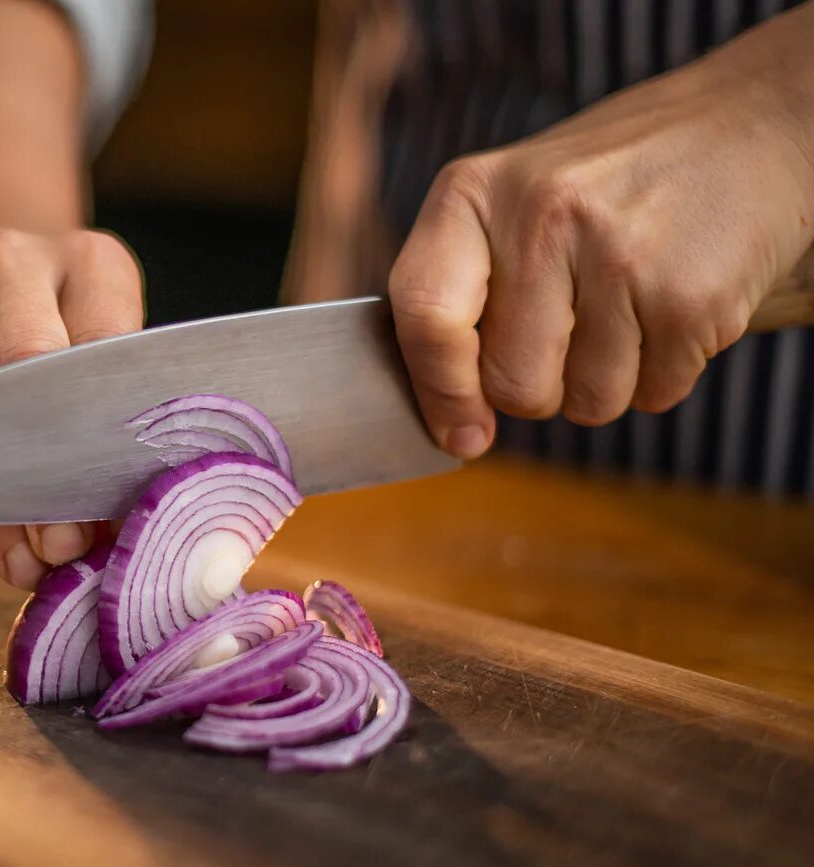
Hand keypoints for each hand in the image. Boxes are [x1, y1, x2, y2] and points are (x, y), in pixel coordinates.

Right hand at [0, 228, 144, 588]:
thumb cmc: (62, 338)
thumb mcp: (105, 355)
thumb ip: (114, 427)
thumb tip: (121, 537)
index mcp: (88, 262)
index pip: (106, 343)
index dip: (113, 430)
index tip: (122, 507)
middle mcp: (8, 263)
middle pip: (26, 359)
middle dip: (49, 462)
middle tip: (68, 543)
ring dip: (1, 497)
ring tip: (35, 561)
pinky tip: (2, 549)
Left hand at [388, 26, 813, 459]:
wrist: (753, 120)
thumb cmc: (615, 180)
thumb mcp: (516, 200)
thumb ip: (466, 291)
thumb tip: (450, 416)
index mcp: (473, 193)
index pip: (423, 314)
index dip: (439, 391)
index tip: (462, 435)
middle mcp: (539, 217)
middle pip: (511, 384)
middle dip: (543, 386)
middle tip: (575, 330)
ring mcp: (618, 254)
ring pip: (587, 402)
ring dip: (609, 381)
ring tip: (631, 306)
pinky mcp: (689, 295)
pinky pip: (655, 394)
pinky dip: (666, 372)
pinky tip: (674, 305)